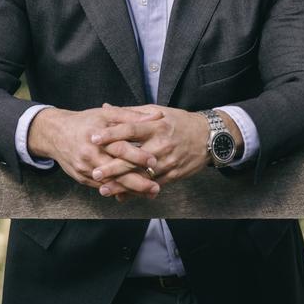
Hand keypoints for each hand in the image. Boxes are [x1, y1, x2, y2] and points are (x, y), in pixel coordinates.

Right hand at [28, 105, 162, 197]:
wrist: (55, 134)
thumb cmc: (85, 122)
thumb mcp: (107, 114)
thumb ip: (132, 116)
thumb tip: (158, 115)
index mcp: (97, 139)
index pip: (120, 149)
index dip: (137, 156)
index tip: (154, 162)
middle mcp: (89, 156)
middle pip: (116, 172)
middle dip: (137, 182)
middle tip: (156, 187)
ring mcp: (84, 170)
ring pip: (110, 184)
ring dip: (131, 190)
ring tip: (150, 193)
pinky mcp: (81, 178)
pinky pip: (102, 187)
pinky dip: (118, 191)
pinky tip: (134, 193)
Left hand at [87, 105, 218, 195]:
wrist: (209, 137)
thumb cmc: (180, 122)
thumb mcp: (158, 112)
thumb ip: (131, 112)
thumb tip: (106, 108)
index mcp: (156, 125)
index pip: (130, 129)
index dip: (111, 134)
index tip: (93, 138)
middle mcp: (162, 144)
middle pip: (134, 157)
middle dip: (113, 166)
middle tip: (94, 172)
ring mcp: (168, 161)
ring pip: (142, 175)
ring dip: (122, 184)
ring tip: (103, 189)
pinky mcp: (173, 174)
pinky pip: (152, 185)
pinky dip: (137, 191)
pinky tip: (123, 195)